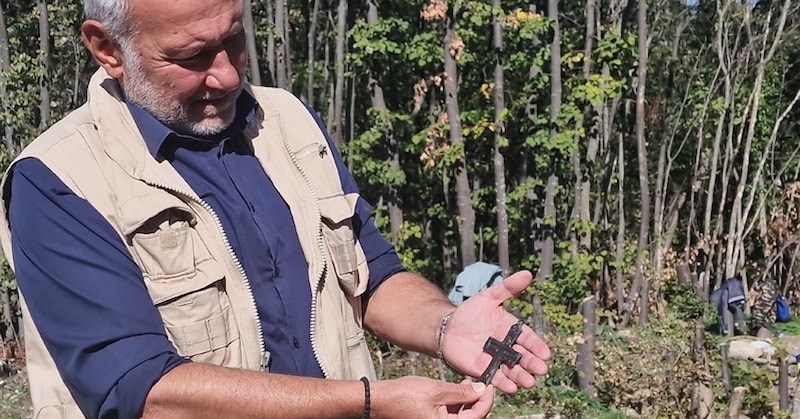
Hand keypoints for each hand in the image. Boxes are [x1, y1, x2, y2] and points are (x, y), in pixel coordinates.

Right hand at [372, 376, 493, 418]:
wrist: (381, 400)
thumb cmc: (404, 396)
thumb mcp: (437, 390)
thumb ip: (462, 392)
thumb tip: (480, 390)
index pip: (477, 416)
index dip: (486, 400)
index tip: (489, 386)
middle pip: (471, 418)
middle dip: (477, 402)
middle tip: (480, 385)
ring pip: (461, 417)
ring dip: (467, 402)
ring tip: (467, 384)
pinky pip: (450, 416)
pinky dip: (456, 404)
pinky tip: (455, 390)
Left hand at [442, 270, 550, 393]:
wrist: (447, 327)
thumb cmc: (470, 312)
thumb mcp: (489, 297)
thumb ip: (507, 288)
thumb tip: (527, 274)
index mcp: (512, 330)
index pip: (528, 339)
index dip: (537, 346)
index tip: (545, 353)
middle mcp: (507, 347)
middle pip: (523, 357)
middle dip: (533, 364)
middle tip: (541, 370)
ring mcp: (496, 360)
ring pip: (512, 370)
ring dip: (521, 376)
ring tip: (529, 382)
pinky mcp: (483, 370)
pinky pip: (495, 377)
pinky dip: (503, 383)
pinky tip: (512, 388)